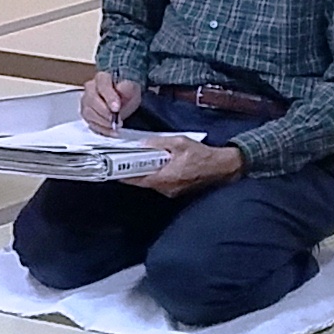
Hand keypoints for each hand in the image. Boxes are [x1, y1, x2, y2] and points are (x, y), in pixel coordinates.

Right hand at [79, 72, 141, 135]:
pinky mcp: (86, 115)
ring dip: (103, 122)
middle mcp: (90, 88)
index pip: (102, 86)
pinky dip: (102, 129)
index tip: (116, 108)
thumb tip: (121, 88)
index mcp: (102, 78)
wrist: (124, 101)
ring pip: (88, 113)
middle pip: (92, 100)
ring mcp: (86, 102)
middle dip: (105, 112)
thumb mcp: (132, 88)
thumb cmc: (126, 93)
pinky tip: (111, 131)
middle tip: (116, 120)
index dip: (109, 97)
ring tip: (115, 126)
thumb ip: (127, 87)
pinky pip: (90, 123)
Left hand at [128, 138, 243, 195]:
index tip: (111, 166)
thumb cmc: (202, 155)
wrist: (222, 167)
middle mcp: (164, 188)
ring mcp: (169, 191)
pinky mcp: (174, 191)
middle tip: (120, 160)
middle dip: (129, 171)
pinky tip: (154, 165)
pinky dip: (152, 175)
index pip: (135, 178)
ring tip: (136, 160)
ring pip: (148, 182)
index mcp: (163, 177)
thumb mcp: (179, 142)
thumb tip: (141, 143)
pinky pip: (158, 183)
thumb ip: (158, 143)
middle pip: (139, 181)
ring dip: (141, 173)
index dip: (121, 173)